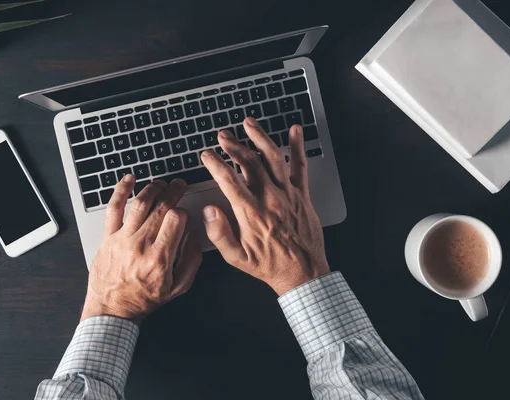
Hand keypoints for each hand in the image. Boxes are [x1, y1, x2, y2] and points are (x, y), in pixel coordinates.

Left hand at [81, 176, 202, 323]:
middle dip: (173, 191)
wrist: (112, 310)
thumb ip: (191, 261)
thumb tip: (195, 236)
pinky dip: (121, 191)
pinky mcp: (108, 237)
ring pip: (140, 204)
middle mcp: (140, 245)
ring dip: (153, 188)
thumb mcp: (178, 287)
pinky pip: (113, 209)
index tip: (184, 214)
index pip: (176, 219)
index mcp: (160, 258)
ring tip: (162, 183)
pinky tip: (129, 179)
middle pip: (160, 207)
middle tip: (179, 185)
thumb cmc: (144, 299)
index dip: (183, 211)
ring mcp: (122, 239)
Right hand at [200, 117, 329, 295]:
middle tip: (223, 136)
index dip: (215, 164)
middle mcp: (269, 199)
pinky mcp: (302, 195)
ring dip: (260, 137)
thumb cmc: (269, 265)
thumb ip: (219, 233)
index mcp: (251, 213)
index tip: (207, 155)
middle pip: (249, 162)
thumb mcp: (236, 257)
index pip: (228, 180)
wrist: (302, 272)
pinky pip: (300, 166)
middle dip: (233, 145)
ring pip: (272, 158)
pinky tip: (295, 130)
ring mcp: (287, 194)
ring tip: (248, 124)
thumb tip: (209, 211)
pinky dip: (298, 146)